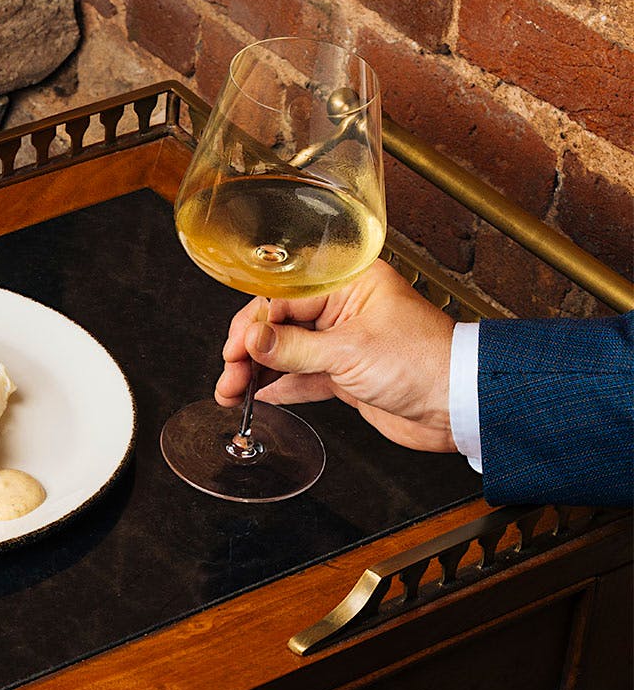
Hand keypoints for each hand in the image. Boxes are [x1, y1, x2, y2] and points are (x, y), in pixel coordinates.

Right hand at [216, 259, 458, 452]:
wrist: (461, 405)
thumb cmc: (426, 363)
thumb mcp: (349, 352)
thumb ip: (293, 348)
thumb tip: (250, 341)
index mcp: (350, 284)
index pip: (284, 298)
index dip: (253, 325)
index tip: (233, 350)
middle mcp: (344, 309)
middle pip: (279, 326)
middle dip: (248, 352)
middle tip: (229, 376)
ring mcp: (344, 342)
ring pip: (286, 353)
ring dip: (257, 373)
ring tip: (233, 393)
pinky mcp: (346, 374)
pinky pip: (301, 376)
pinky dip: (279, 386)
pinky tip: (257, 395)